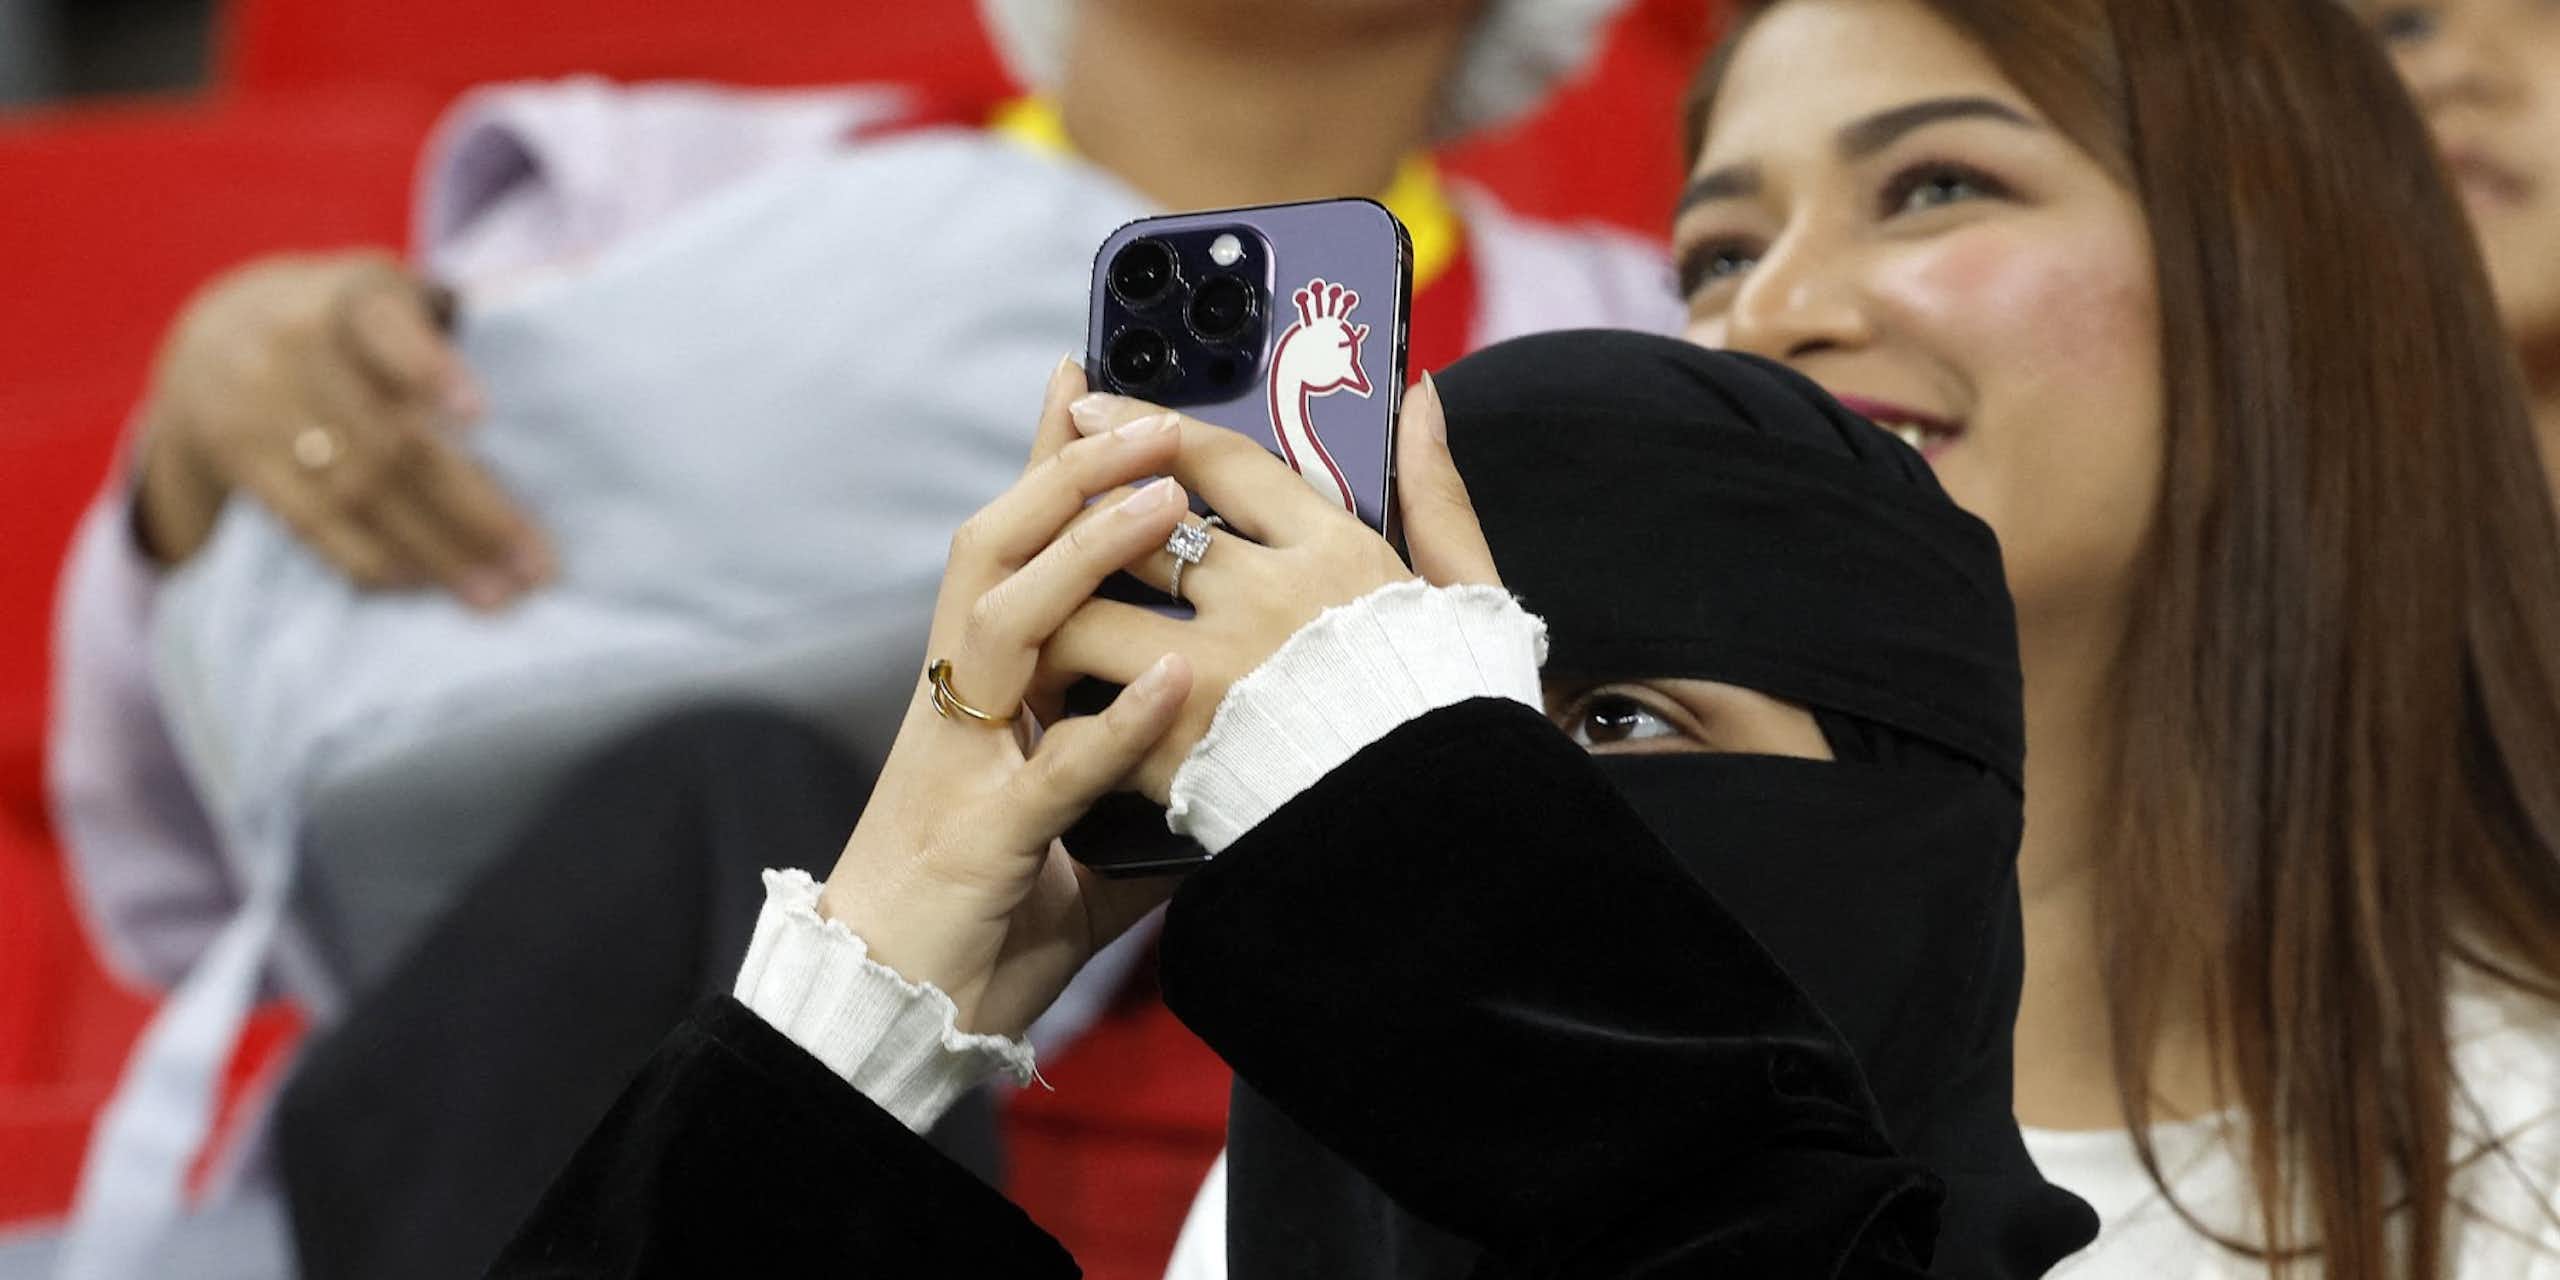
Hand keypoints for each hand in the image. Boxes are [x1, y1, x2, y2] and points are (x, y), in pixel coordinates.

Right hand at [134, 251, 551, 609]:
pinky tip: (426, 583)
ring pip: (356, 493)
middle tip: (535, 565)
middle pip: (390, 440)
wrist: (213, 332)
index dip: (430, 370)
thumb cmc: (350, 321)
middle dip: (471, 509)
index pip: (388, 330)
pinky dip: (372, 558)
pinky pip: (310, 521)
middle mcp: (294, 347)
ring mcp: (258, 406)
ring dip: (434, 553)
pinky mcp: (240, 459)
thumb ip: (445, 324)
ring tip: (496, 593)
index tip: (479, 415)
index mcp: (349, 298)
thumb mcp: (386, 293)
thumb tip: (553, 372)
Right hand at [817, 359, 1197, 1037]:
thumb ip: (1129, 770)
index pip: (1012, 545)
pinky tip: (1165, 684)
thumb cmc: (980, 914)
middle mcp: (961, 700)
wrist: (890, 1010)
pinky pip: (1050, 772)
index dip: (1044, 460)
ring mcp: (966, 762)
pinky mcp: (983, 839)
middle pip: (997, 549)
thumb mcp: (1065, 817)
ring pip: (1007, 625)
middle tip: (1148, 412)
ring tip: (1164, 505)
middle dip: (1069, 472)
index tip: (1087, 377)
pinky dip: (1109, 727)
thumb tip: (1213, 742)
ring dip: (1086, 558)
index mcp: (981, 686)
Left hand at [1037, 375, 1501, 800]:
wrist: (1443, 834)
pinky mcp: (1178, 753)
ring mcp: (1214, 677)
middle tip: (1046, 520)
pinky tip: (1056, 708)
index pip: (1221, 462)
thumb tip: (1419, 396)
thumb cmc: (1456, 714)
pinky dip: (1071, 709)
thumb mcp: (1465, 592)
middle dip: (1082, 522)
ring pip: (1089, 619)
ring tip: (1043, 621)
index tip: (1093, 411)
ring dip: (1060, 616)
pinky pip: (1092, 716)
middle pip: (1135, 533)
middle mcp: (1264, 602)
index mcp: (1332, 554)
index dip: (1149, 428)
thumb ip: (1435, 493)